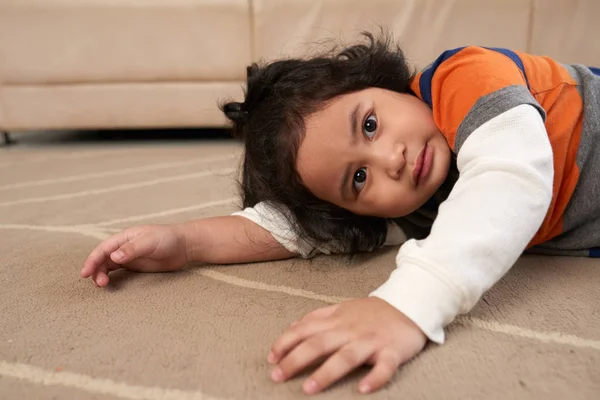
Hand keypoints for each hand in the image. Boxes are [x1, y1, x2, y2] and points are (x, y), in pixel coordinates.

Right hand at [81, 224, 187, 286]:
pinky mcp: (135, 266)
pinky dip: (111, 278)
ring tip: (103, 285)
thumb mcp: (150, 241)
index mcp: (124, 237)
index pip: (103, 249)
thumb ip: (132, 249)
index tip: (85, 273)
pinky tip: (109, 284)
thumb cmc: (168, 238)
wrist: (184, 245)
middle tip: (99, 283)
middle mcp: (123, 247)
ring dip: (102, 275)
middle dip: (96, 270)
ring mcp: (129, 257)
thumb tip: (114, 257)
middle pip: (103, 259)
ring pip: (108, 266)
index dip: (92, 260)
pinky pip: (119, 272)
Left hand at [267, 297, 426, 394]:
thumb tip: (292, 328)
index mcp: (337, 320)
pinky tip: (363, 389)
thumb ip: (317, 318)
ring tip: (309, 388)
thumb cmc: (372, 312)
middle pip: (319, 343)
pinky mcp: (392, 351)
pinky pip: (384, 367)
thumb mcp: (342, 308)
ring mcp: (371, 341)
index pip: (305, 329)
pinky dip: (375, 378)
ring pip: (347, 356)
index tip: (271, 358)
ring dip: (326, 372)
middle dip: (296, 360)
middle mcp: (351, 330)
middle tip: (278, 376)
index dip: (285, 342)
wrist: (409, 304)